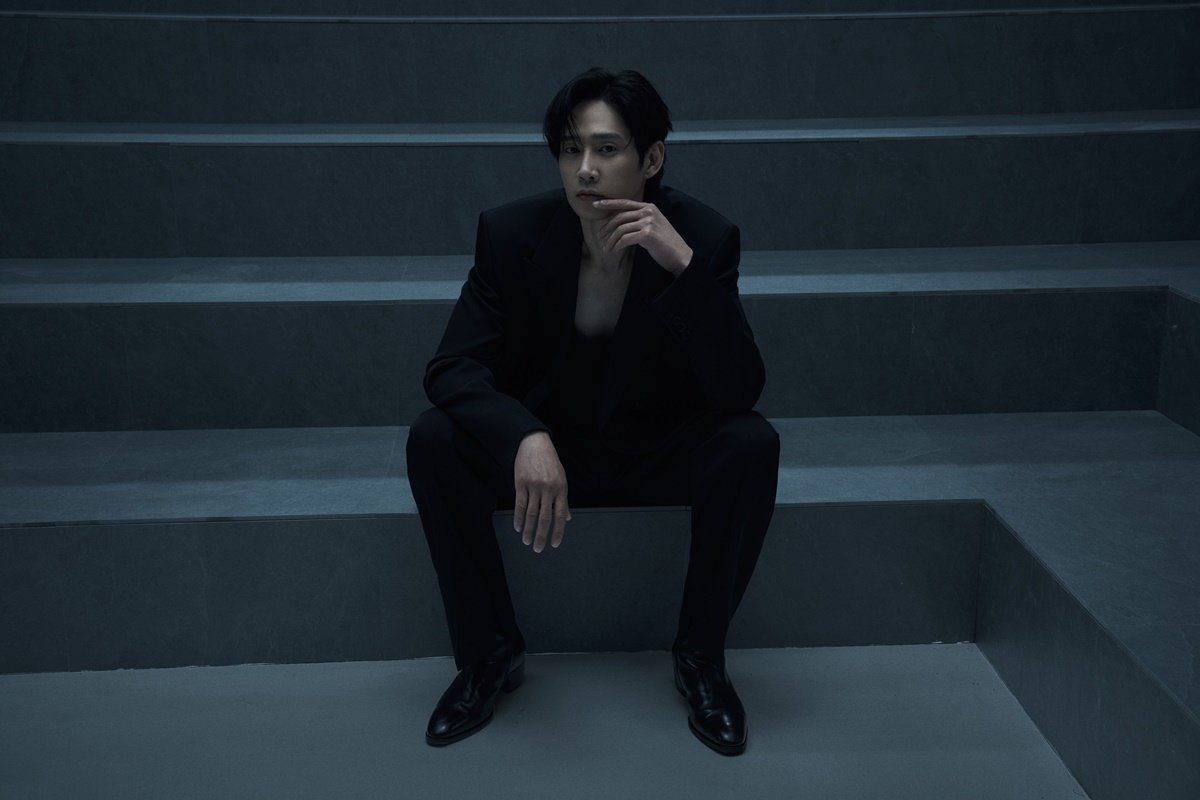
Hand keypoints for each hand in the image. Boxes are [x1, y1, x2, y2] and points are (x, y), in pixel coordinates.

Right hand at [513, 431, 570, 552]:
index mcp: (561, 489)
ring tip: (526, 541)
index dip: (558, 532)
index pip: (560, 516)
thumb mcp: (561, 479)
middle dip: (541, 536)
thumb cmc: (550, 462)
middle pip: (544, 518)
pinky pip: (519, 504)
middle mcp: (548, 489)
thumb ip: (563, 500)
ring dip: (528, 530)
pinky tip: (518, 527)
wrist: (534, 443)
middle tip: (537, 549)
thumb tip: (567, 518)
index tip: (554, 544)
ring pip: (531, 514)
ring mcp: (534, 486)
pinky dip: (518, 518)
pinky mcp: (521, 483)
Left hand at [593, 198, 693, 275]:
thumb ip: (640, 220)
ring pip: (620, 229)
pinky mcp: (647, 234)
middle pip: (619, 217)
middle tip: (600, 239)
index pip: (624, 202)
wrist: (680, 255)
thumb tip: (619, 224)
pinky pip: (625, 239)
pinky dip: (617, 245)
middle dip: (606, 229)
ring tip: (607, 249)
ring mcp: (648, 222)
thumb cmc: (665, 244)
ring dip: (610, 241)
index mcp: (649, 207)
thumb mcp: (653, 226)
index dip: (609, 203)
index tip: (595, 204)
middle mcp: (648, 212)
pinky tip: (615, 250)